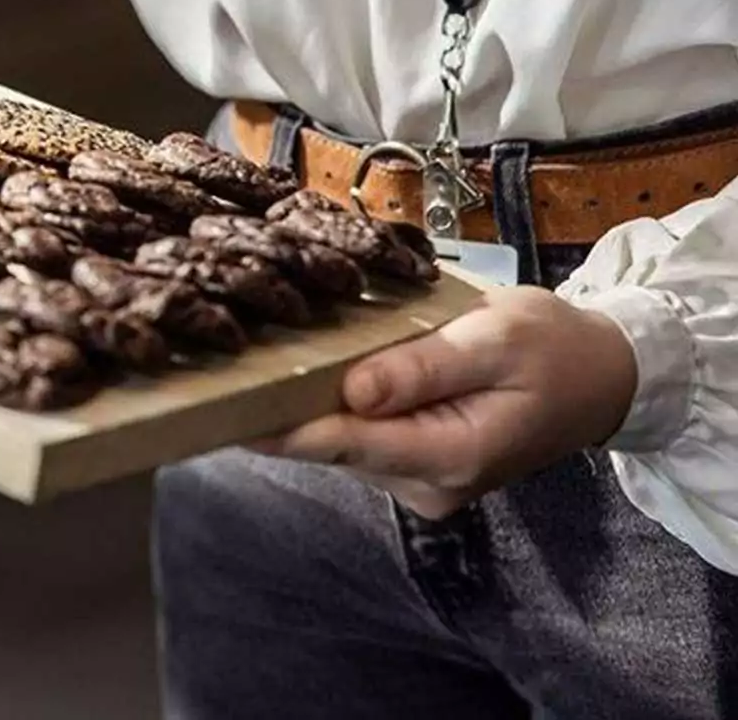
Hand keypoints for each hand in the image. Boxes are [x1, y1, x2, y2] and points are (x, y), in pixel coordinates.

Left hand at [251, 286, 637, 518]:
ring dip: (307, 400)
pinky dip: (336, 403)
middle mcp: (426, 483)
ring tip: (266, 353)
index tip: (217, 406)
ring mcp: (419, 479)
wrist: (604, 375)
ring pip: (339, 438)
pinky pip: (357, 433)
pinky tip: (315, 369)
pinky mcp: (413, 464)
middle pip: (330, 442)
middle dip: (284, 402)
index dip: (275, 423)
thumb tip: (354, 391)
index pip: (341, 442)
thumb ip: (423, 368)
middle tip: (227, 356)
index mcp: (449, 454)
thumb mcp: (494, 340)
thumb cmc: (553, 348)